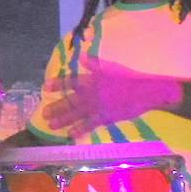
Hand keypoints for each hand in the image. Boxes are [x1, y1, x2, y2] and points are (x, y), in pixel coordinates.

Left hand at [41, 56, 179, 138]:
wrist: (146, 92)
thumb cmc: (129, 77)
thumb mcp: (110, 66)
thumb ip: (94, 63)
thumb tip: (81, 56)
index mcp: (92, 80)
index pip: (70, 82)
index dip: (57, 84)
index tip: (45, 87)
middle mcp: (91, 94)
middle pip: (70, 101)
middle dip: (56, 108)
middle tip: (43, 113)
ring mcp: (97, 107)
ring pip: (76, 115)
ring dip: (63, 120)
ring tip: (50, 125)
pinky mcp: (105, 118)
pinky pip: (89, 125)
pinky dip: (80, 130)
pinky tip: (71, 134)